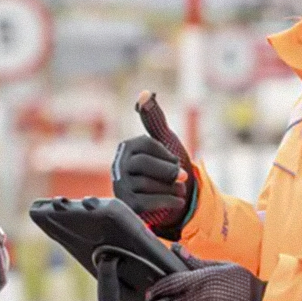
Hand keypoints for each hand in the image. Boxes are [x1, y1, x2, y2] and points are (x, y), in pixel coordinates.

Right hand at [111, 92, 193, 235]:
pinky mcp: (128, 206)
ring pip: (147, 184)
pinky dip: (168, 201)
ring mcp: (121, 187)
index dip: (166, 153)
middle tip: (183, 176)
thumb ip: (154, 118)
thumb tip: (144, 94)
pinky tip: (175, 200)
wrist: (179, 202)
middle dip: (168, 170)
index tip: (176, 159)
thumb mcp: (165, 141)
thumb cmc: (169, 168)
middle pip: (143, 164)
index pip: (146, 144)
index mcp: (127, 147)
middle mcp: (118, 166)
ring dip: (171, 187)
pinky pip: (149, 202)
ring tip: (177, 189)